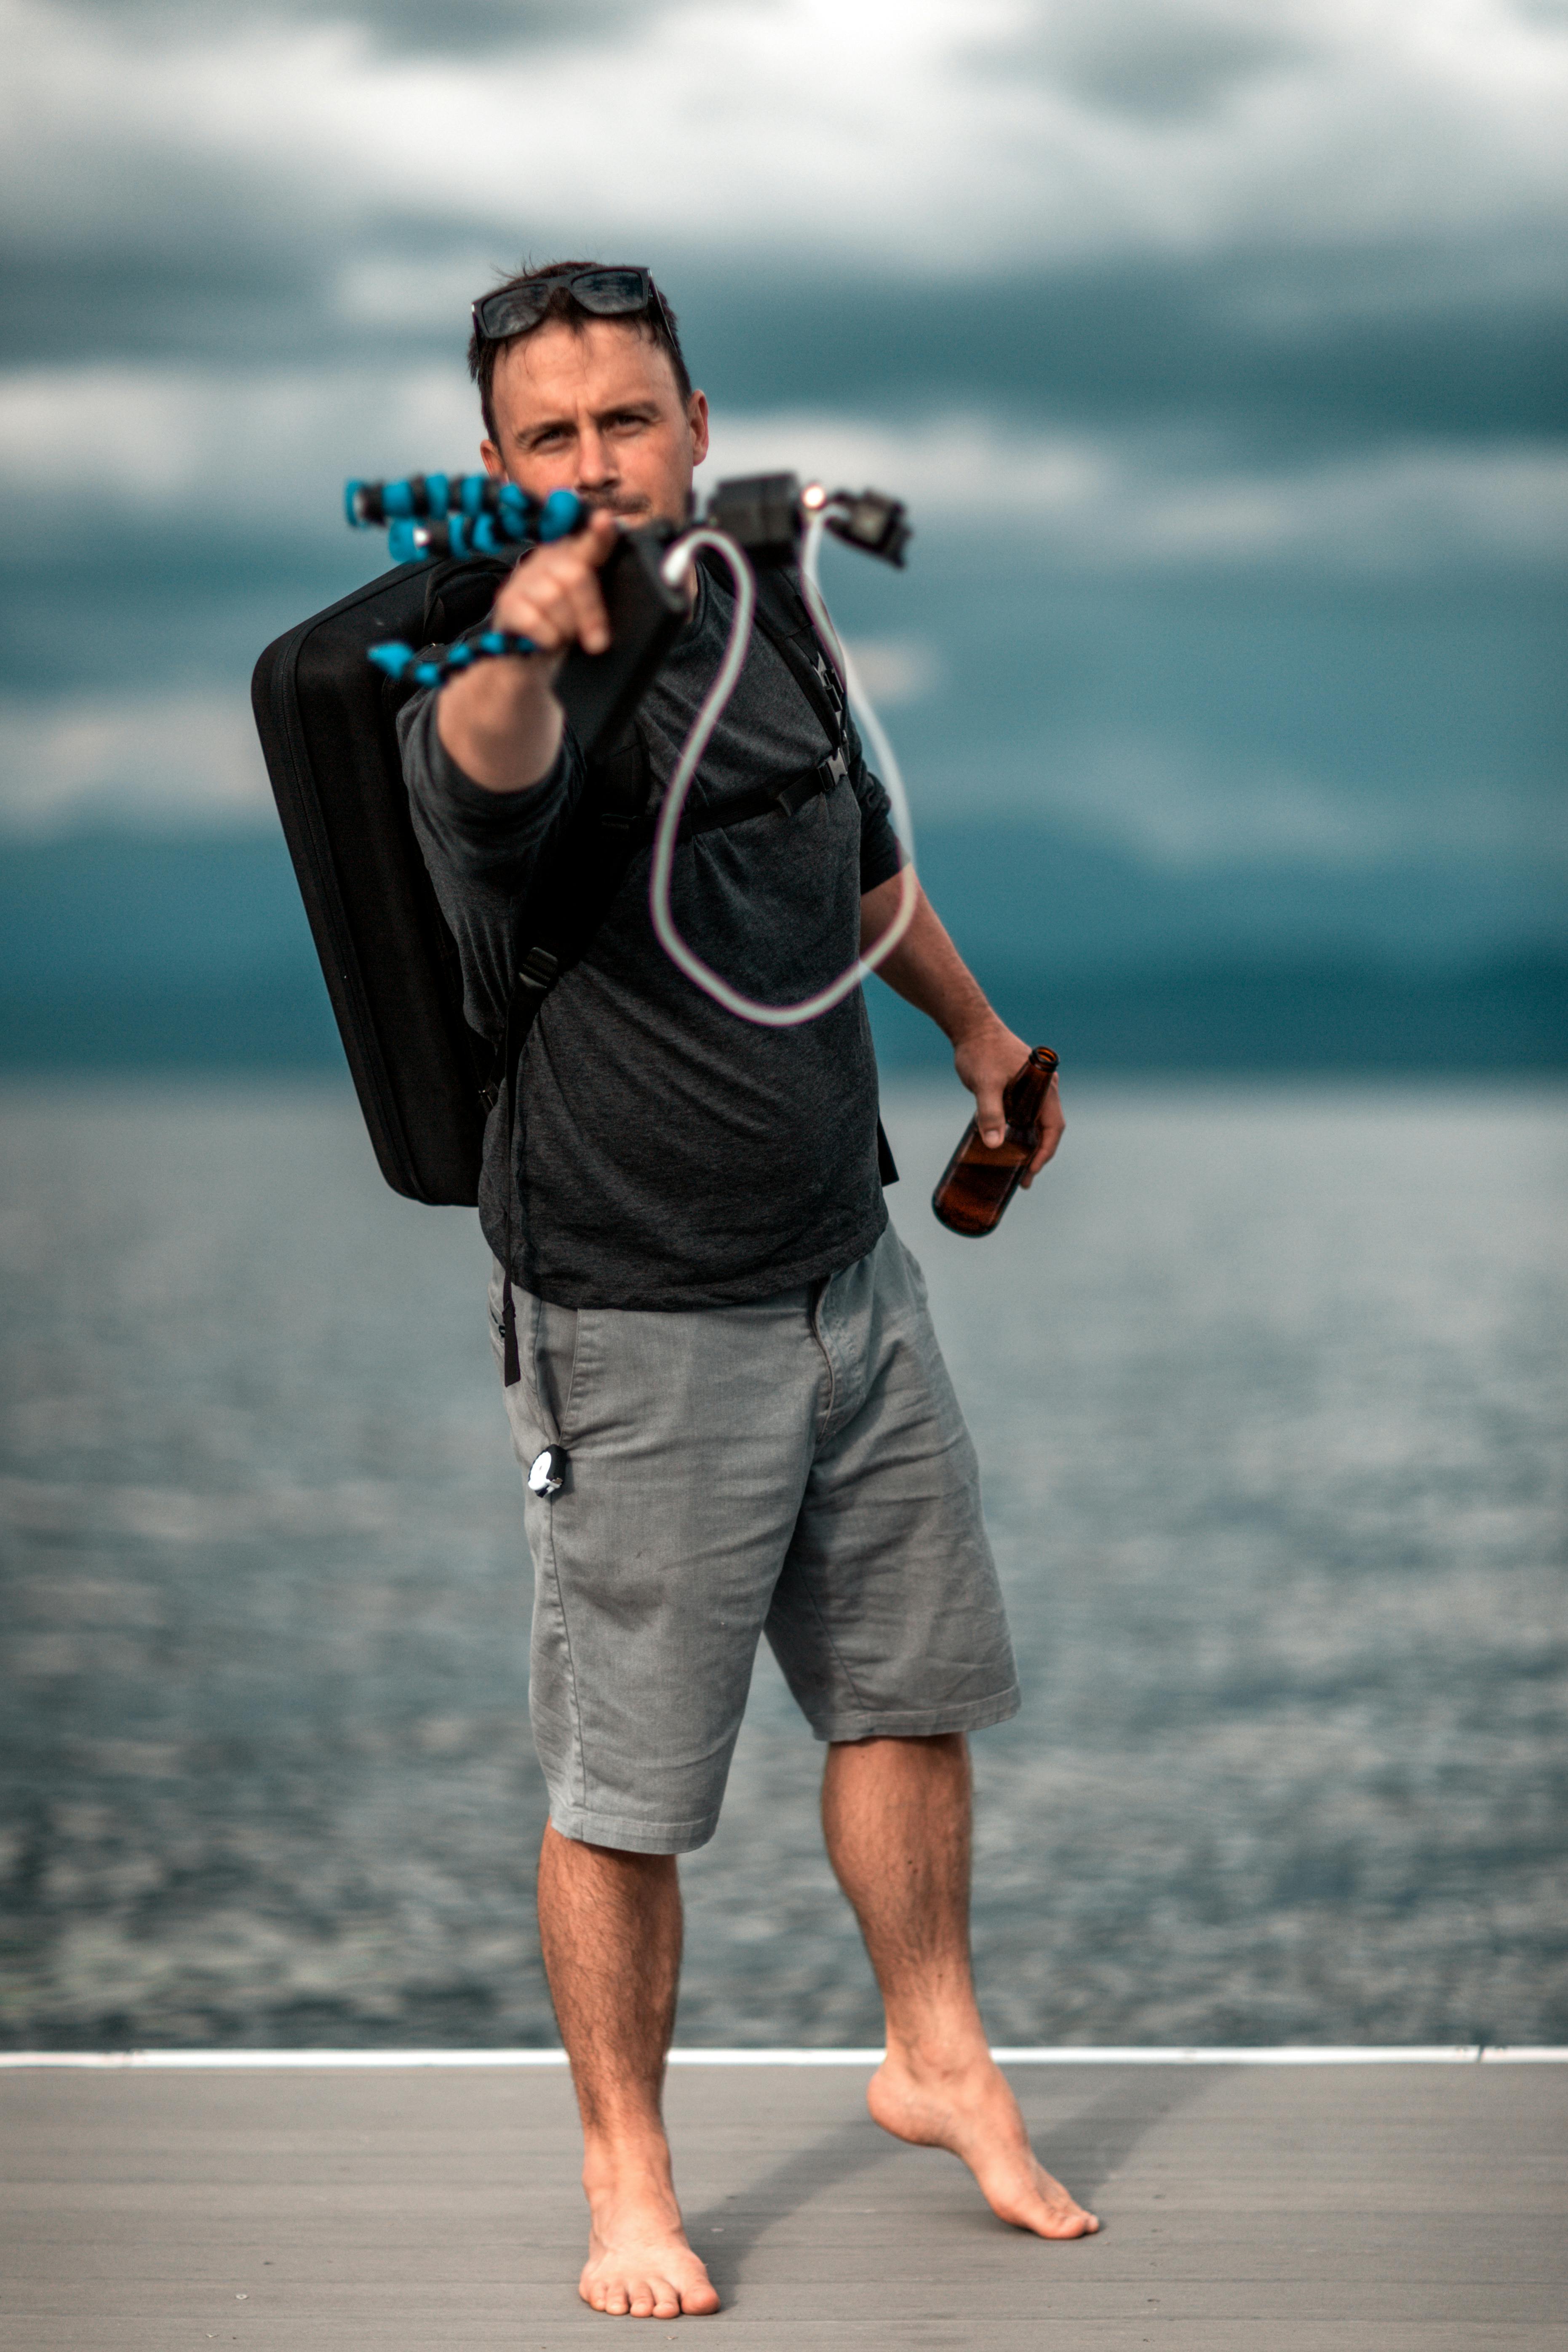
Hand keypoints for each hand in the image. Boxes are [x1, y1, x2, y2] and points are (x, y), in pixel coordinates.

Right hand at [491, 506, 619, 663]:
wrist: (528, 660)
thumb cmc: (563, 631)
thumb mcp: (586, 613)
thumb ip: (599, 598)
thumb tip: (612, 581)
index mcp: (574, 560)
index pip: (590, 542)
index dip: (598, 533)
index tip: (605, 521)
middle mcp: (547, 561)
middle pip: (574, 574)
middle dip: (590, 613)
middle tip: (596, 642)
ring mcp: (523, 580)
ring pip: (553, 597)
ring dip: (565, 628)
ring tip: (563, 637)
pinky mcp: (507, 602)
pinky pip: (533, 619)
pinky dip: (546, 638)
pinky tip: (545, 641)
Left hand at [953, 1015, 1063, 1188]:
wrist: (971, 1026)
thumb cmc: (980, 1051)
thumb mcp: (984, 1085)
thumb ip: (990, 1113)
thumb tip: (994, 1145)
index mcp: (1044, 1087)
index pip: (1053, 1127)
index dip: (1045, 1152)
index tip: (1031, 1172)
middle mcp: (1044, 1087)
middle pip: (1047, 1127)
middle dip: (1037, 1155)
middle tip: (1023, 1179)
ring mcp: (1034, 1085)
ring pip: (1036, 1121)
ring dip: (1028, 1143)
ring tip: (1016, 1167)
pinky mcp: (1021, 1084)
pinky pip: (1026, 1112)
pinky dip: (1020, 1130)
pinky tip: (1006, 1142)